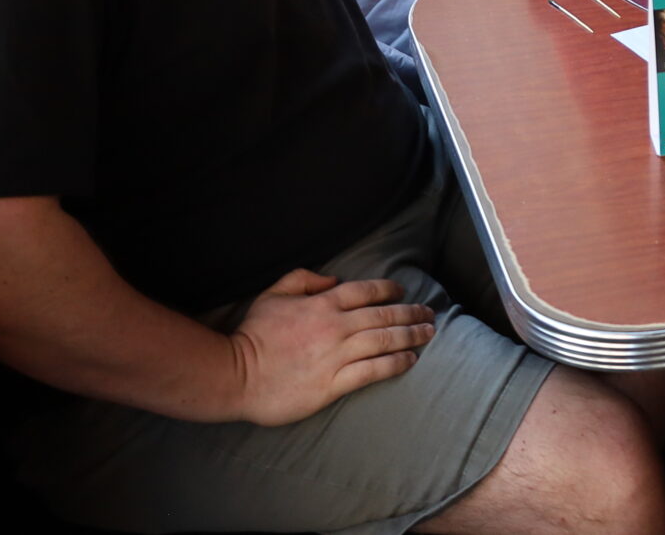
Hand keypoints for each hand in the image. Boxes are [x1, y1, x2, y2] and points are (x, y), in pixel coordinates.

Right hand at [227, 269, 434, 426]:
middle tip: (428, 313)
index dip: (388, 290)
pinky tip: (409, 360)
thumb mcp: (273, 294)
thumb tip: (333, 280)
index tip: (402, 292)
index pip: (365, 291)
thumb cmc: (252, 335)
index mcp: (321, 304)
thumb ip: (303, 279)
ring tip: (428, 333)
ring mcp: (336, 356)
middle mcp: (335, 327)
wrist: (236, 375)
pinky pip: (373, 371)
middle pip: (383, 316)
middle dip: (410, 313)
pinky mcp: (333, 384)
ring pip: (384, 341)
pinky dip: (395, 363)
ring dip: (410, 336)